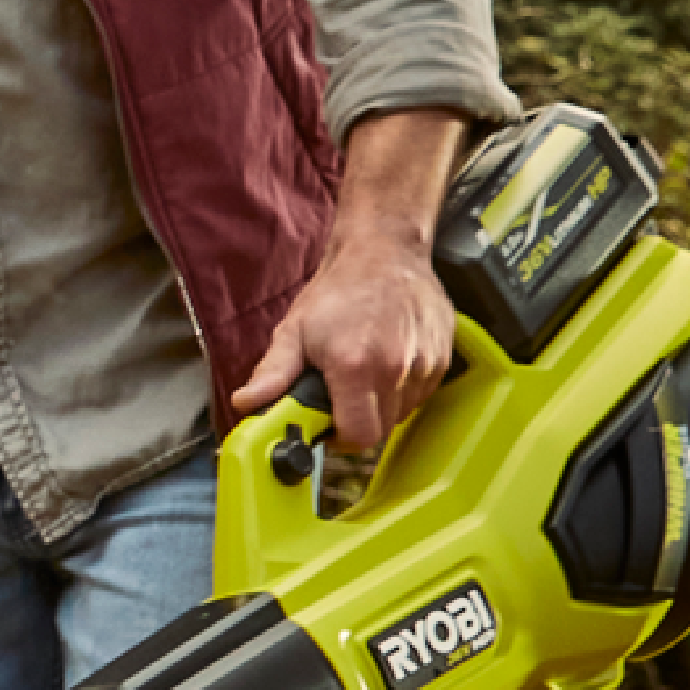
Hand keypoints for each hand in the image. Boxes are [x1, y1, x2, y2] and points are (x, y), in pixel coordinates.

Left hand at [228, 232, 455, 450]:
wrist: (386, 249)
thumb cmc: (338, 290)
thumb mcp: (294, 331)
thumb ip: (272, 374)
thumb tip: (246, 404)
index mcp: (356, 366)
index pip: (358, 437)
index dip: (340, 439)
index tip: (328, 427)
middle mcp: (397, 368)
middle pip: (381, 430)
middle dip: (358, 423)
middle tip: (341, 399)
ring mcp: (425, 362)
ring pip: (402, 413)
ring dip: (382, 406)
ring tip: (363, 374)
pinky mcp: (444, 357)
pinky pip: (421, 394)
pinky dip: (403, 390)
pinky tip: (387, 363)